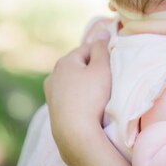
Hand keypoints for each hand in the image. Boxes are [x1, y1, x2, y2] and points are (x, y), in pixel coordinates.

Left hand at [43, 38, 110, 161]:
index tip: (114, 66)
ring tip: (100, 95)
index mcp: (64, 61)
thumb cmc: (92, 97)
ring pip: (74, 82)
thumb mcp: (102, 69)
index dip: (103, 54)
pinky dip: (80, 98)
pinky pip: (70, 96)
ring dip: (86, 84)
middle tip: (109, 80)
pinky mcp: (54, 110)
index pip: (88, 48)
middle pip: (80, 65)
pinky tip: (89, 107)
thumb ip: (102, 48)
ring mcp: (51, 94)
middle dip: (94, 69)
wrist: (75, 134)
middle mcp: (53, 75)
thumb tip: (101, 31)